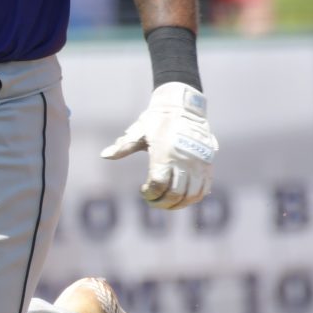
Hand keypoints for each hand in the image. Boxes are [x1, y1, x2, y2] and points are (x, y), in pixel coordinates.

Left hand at [100, 82, 215, 209]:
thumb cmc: (157, 121)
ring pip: (191, 195)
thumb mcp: (139, 131)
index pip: (158, 184)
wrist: (184, 107)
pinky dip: (193, 198)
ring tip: (167, 202)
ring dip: (178, 204)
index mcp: (164, 153)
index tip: (142, 191)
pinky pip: (204, 189)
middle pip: (175, 194)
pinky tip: (182, 197)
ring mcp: (198, 163)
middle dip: (162, 203)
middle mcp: (184, 160)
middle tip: (153, 201)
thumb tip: (104, 155)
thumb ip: (123, 146)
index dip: (149, 194)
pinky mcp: (208, 164)